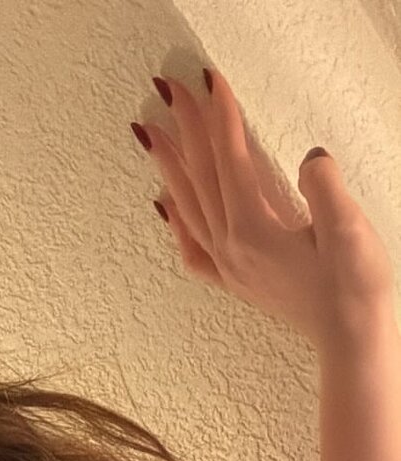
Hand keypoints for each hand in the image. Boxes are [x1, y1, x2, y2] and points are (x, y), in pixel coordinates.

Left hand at [134, 67, 396, 352]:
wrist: (349, 338)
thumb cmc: (353, 286)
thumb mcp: (348, 229)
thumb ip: (325, 187)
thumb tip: (308, 157)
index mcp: (254, 229)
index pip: (230, 159)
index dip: (220, 116)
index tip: (208, 80)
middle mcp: (230, 247)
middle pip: (200, 176)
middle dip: (183, 129)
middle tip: (165, 88)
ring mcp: (228, 265)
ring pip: (187, 206)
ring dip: (168, 167)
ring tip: (149, 134)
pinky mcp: (233, 281)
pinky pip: (191, 248)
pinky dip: (175, 221)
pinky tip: (164, 205)